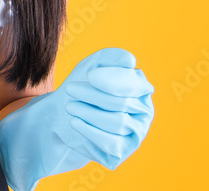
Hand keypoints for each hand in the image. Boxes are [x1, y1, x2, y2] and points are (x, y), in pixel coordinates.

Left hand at [0, 48, 154, 190]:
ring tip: (70, 106)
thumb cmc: (84, 85)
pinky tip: (75, 122)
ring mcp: (136, 133)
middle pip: (121, 104)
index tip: (90, 76)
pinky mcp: (122, 150)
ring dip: (89, 113)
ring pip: (117, 124)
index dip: (112, 80)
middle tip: (69, 89)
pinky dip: (90, 131)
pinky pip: (111, 143)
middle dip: (92, 95)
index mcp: (141, 88)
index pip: (134, 84)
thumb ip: (112, 57)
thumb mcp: (94, 64)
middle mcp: (144, 111)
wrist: (64, 112)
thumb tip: (130, 61)